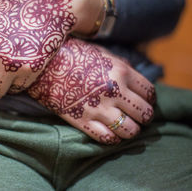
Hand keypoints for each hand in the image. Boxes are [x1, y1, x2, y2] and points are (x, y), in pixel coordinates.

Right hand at [28, 37, 155, 144]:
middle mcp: (114, 91)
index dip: (149, 99)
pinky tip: (108, 131)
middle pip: (145, 114)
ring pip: (130, 130)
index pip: (150, 93)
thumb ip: (121, 67)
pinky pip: (107, 138)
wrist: (41, 63)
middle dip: (143, 117)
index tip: (143, 101)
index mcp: (120, 71)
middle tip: (135, 116)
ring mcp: (98, 107)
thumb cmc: (72, 54)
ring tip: (123, 125)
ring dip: (130, 130)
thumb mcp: (101, 53)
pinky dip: (111, 138)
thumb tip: (135, 81)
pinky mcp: (82, 120)